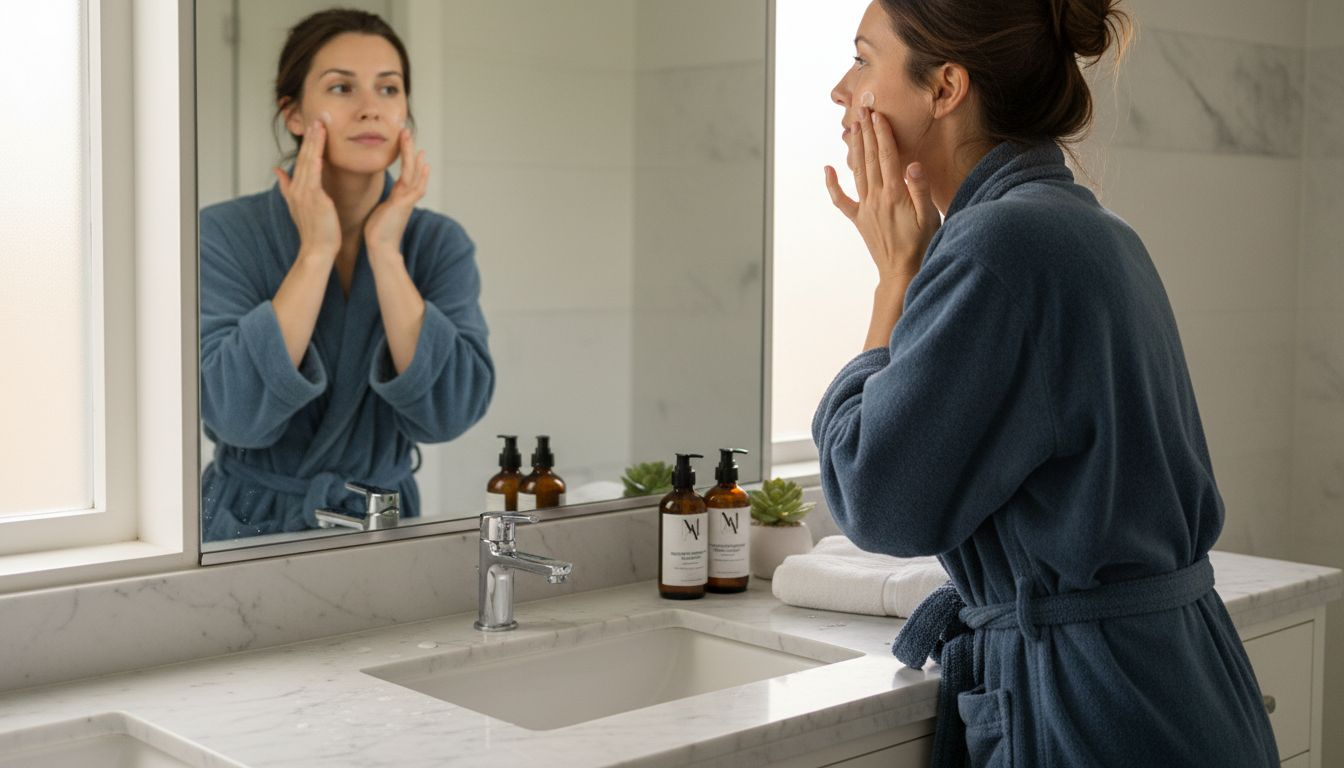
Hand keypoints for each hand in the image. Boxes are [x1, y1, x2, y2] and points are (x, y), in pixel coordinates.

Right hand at [273, 121, 340, 259]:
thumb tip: (278, 170)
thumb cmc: (314, 231)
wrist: (317, 250)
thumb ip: (286, 186)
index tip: (314, 126)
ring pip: (310, 161)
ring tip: (320, 124)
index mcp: (295, 189)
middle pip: (305, 156)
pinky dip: (317, 159)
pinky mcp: (314, 198)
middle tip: (318, 117)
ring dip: (315, 142)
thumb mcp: (298, 206)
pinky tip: (320, 146)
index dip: (308, 142)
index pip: (302, 160)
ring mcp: (305, 192)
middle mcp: (298, 188)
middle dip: (311, 136)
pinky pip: (315, 173)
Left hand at [364, 128, 429, 260]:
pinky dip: (419, 173)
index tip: (408, 147)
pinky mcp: (404, 204)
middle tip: (407, 132)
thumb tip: (381, 205)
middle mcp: (406, 197)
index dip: (408, 160)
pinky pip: (414, 184)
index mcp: (399, 198)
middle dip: (409, 150)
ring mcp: (407, 200)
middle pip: (412, 169)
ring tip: (409, 137)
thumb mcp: (380, 213)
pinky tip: (423, 162)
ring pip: (413, 172)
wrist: (381, 248)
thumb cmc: (378, 234)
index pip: (406, 174)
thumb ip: (384, 205)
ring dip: (411, 154)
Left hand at [824, 107, 939, 284]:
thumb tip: (912, 164)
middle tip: (862, 110)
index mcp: (894, 194)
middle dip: (866, 132)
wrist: (902, 271)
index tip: (877, 114)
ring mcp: (865, 208)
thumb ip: (920, 189)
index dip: (881, 134)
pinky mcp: (859, 219)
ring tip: (853, 127)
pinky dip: (833, 184)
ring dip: (855, 148)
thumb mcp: (928, 216)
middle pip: (869, 159)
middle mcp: (876, 198)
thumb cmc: (921, 244)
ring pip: (858, 172)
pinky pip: (842, 200)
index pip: (886, 157)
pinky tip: (828, 169)